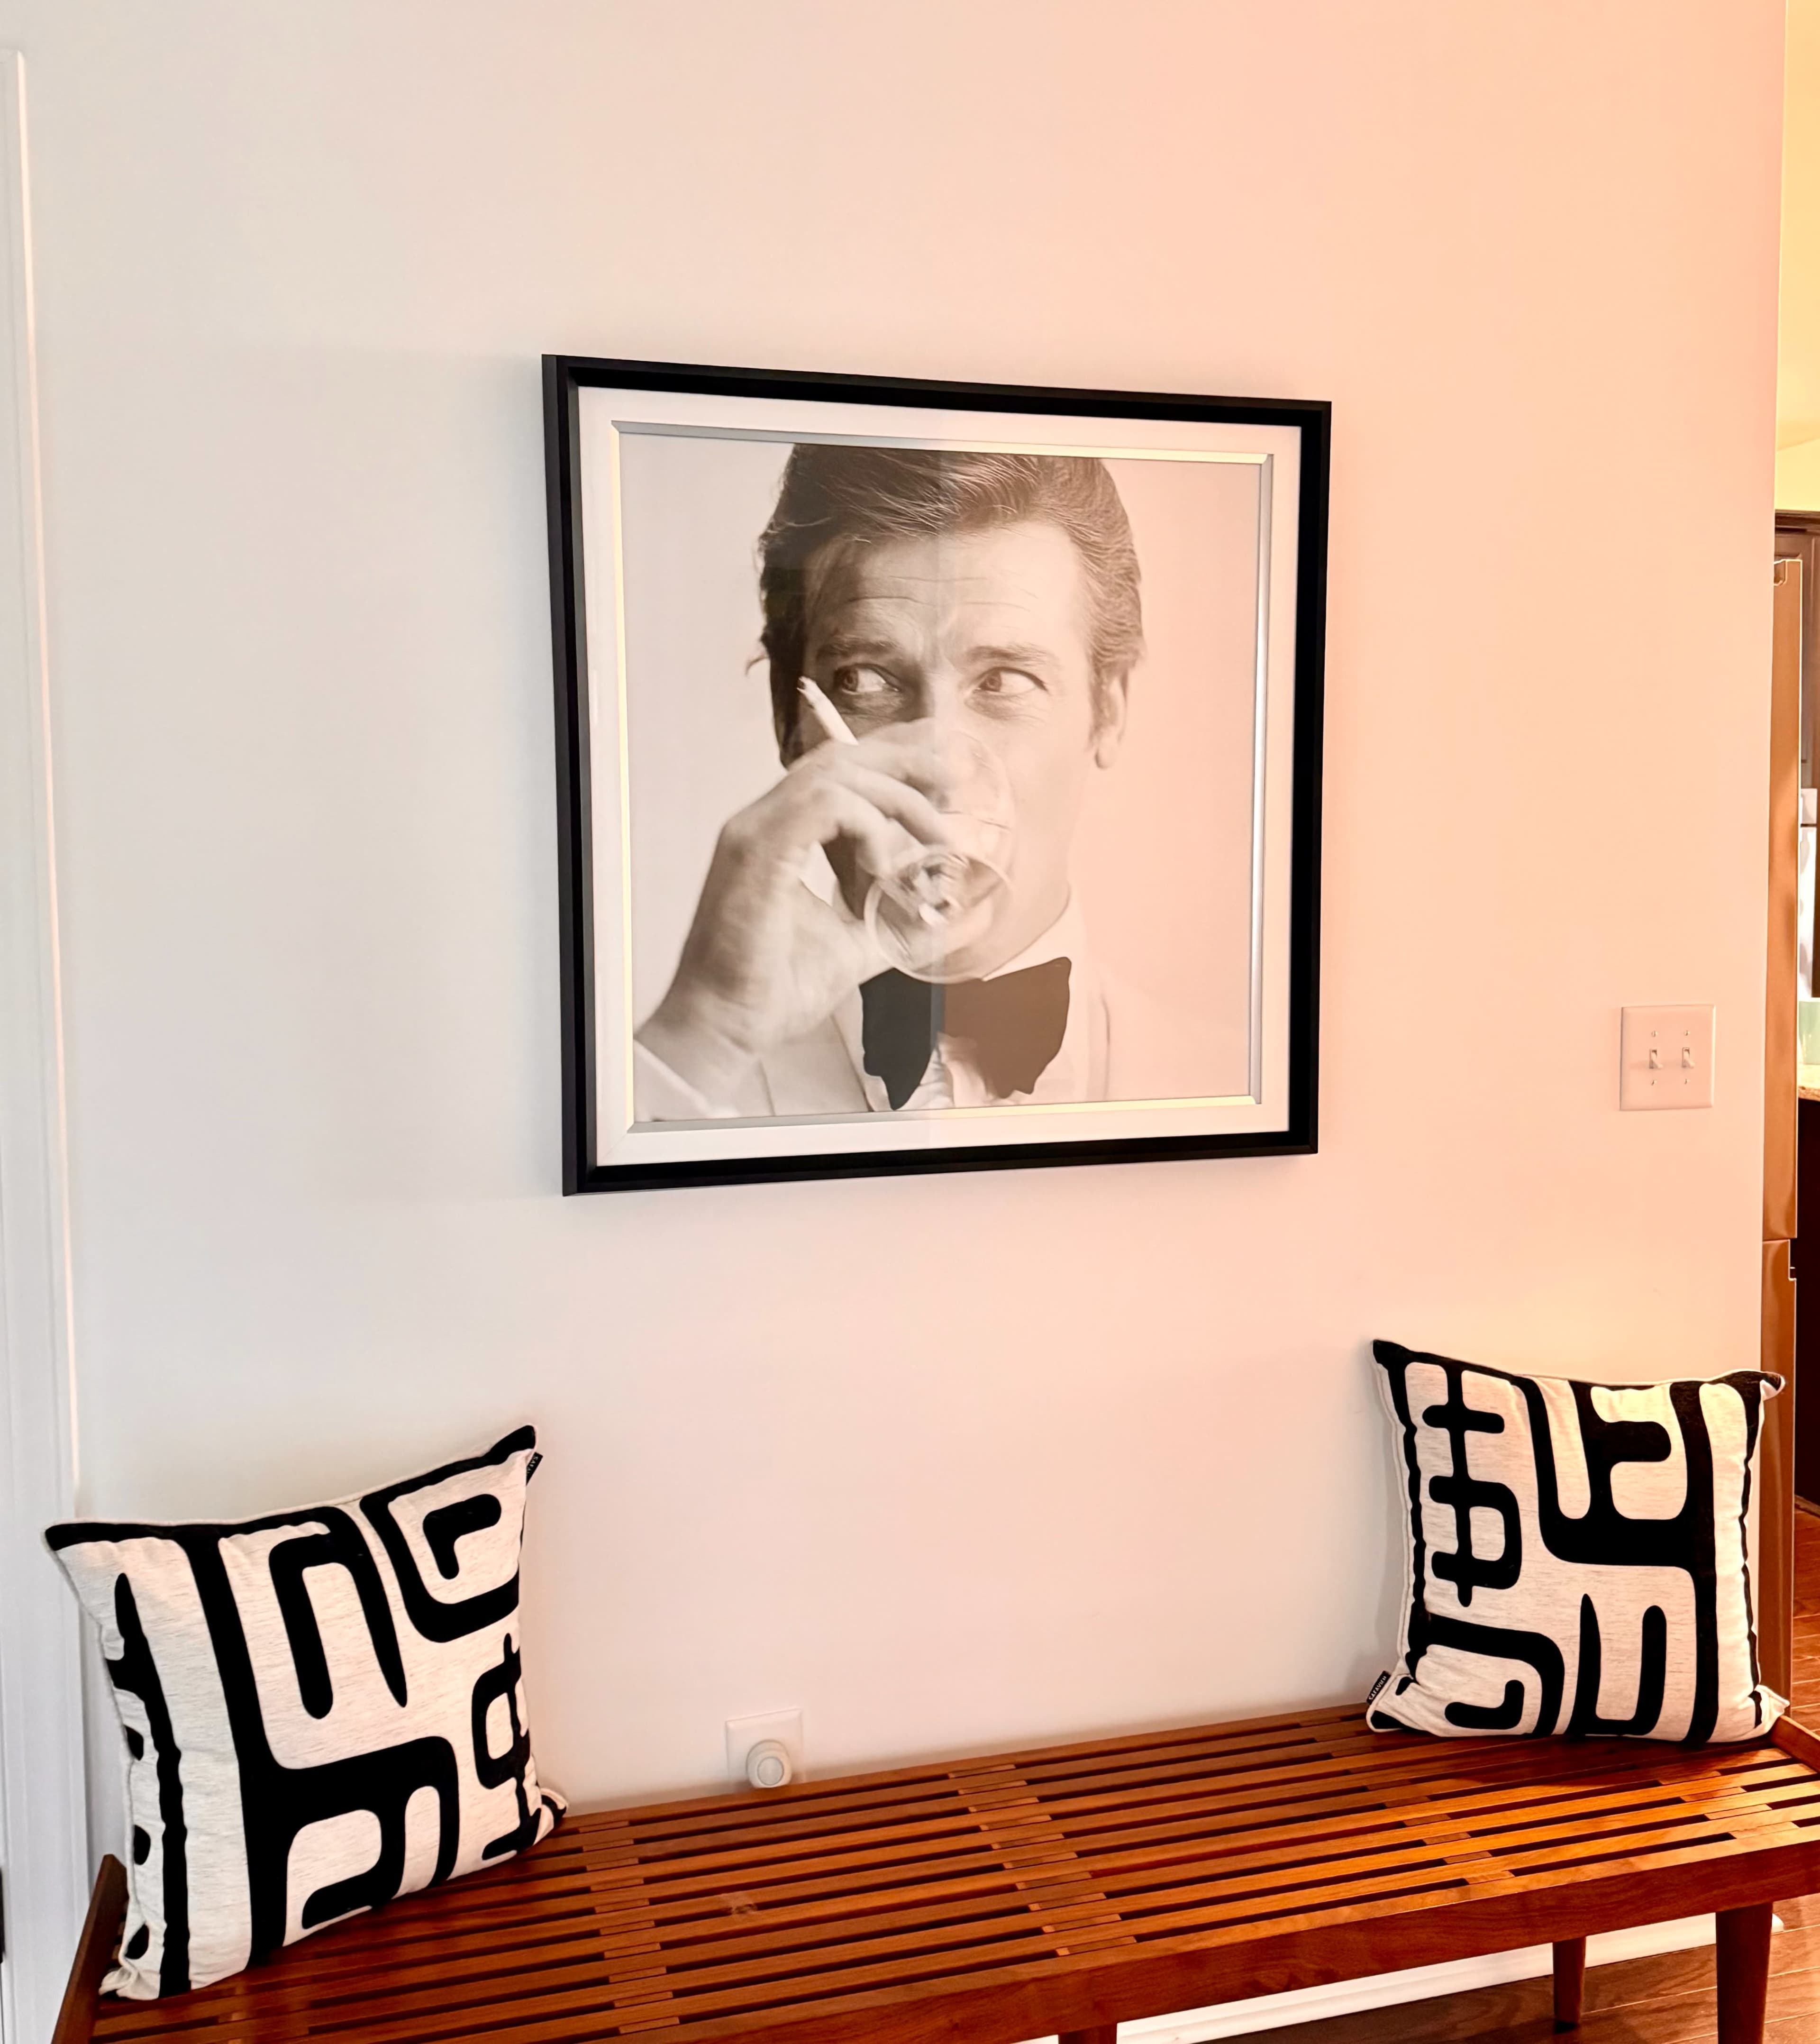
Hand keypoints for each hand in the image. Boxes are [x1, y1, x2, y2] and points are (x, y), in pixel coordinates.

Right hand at [636, 724, 954, 1101]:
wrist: (725, 1026)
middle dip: (904, 759)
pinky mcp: (759, 849)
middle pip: (840, 756)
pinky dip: (867, 826)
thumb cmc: (773, 991)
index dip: (894, 761)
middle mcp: (765, 820)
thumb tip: (953, 914)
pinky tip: (885, 867)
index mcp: (781, 835)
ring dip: (896, 798)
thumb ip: (898, 922)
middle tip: (952, 782)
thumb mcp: (856, 947)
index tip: (944, 781)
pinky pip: (825, 804)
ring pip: (836, 772)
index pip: (838, 771)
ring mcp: (757, 830)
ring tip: (933, 838)